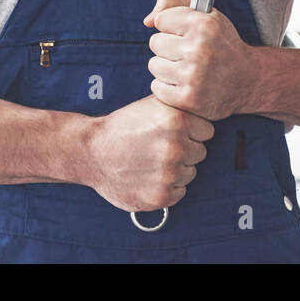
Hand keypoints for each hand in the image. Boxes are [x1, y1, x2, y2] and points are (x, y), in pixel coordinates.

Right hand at [83, 94, 213, 211]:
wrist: (92, 152)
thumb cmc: (123, 126)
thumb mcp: (150, 104)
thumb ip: (179, 106)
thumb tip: (203, 104)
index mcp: (176, 120)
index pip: (207, 131)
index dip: (191, 131)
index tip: (174, 132)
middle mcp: (176, 147)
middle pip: (200, 152)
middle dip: (185, 150)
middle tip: (160, 147)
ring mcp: (169, 174)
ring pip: (190, 173)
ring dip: (176, 169)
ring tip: (152, 161)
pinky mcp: (161, 196)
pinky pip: (180, 192)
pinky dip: (167, 187)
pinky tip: (149, 176)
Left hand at [143, 0, 254, 121]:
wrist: (247, 80)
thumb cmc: (222, 44)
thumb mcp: (205, 14)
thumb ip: (172, 3)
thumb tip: (147, 21)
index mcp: (204, 24)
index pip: (161, 20)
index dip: (172, 26)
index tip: (186, 33)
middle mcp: (199, 49)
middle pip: (155, 42)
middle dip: (168, 46)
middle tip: (189, 52)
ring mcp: (193, 76)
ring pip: (154, 65)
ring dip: (166, 67)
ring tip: (188, 67)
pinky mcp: (188, 99)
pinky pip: (156, 87)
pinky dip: (167, 86)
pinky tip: (186, 83)